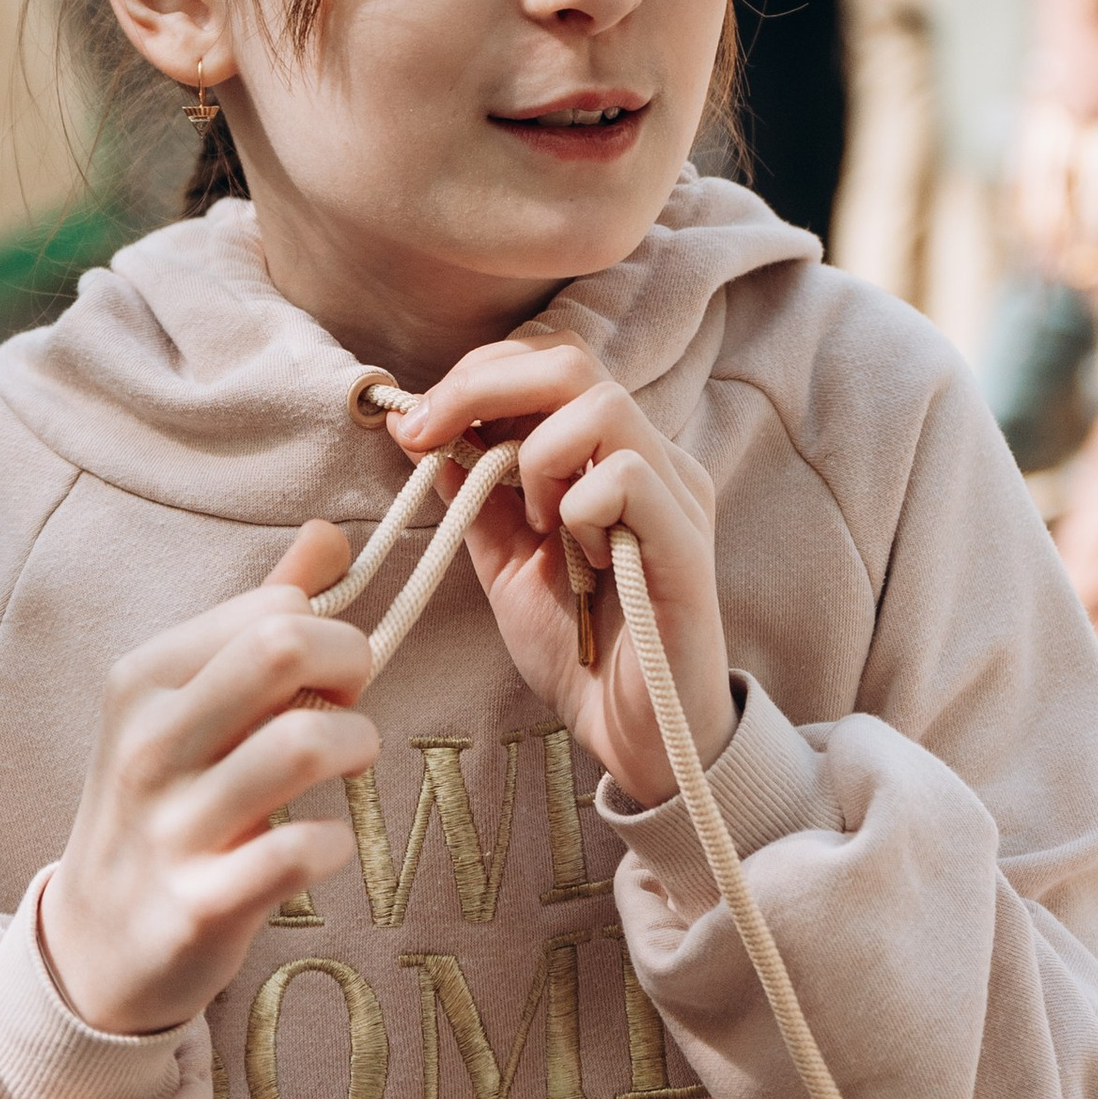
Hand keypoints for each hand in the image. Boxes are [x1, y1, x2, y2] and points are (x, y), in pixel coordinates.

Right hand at [39, 524, 375, 1035]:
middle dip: (351, 663)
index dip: (327, 629)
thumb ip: (257, 617)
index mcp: (144, 679)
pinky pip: (301, 852)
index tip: (328, 672)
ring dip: (356, 747)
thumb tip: (329, 535)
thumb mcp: (184, 702)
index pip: (272, 608)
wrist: (94, 945)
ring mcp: (172, 825)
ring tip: (349, 766)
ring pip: (304, 744)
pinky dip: (335, 844)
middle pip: (284, 648)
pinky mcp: (200, 903)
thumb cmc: (162, 803)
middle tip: (349, 704)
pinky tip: (322, 847)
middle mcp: (149, 743)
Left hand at [390, 341, 731, 811]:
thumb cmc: (581, 649)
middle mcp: (652, 457)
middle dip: (480, 386)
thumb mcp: (506, 562)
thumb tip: (421, 429)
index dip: (474, 375)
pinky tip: (578, 559)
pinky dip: (578, 507)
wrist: (635, 737)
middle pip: (570, 360)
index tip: (412, 422)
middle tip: (426, 433)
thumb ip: (474, 496)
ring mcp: (675, 494)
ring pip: (602, 404)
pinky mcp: (685, 540)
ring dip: (536, 455)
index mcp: (609, 453)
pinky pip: (625, 477)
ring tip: (531, 519)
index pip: (548, 362)